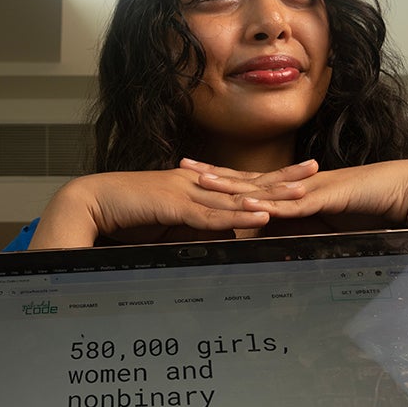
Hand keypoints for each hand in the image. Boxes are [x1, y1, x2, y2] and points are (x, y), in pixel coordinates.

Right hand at [30, 167, 300, 247]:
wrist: (91, 203)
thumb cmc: (123, 214)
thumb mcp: (166, 223)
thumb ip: (191, 228)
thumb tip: (217, 237)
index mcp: (192, 184)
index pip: (238, 182)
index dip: (268, 180)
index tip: (295, 177)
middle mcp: (194, 182)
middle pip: (247, 181)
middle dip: (282, 177)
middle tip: (316, 169)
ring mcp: (186, 191)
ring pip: (237, 194)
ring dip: (271, 193)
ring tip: (303, 191)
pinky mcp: (175, 205)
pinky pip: (213, 213)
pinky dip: (239, 214)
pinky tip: (263, 214)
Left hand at [183, 158, 407, 231]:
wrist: (405, 190)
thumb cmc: (372, 207)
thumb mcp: (329, 222)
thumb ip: (305, 230)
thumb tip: (283, 244)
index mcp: (296, 189)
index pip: (253, 183)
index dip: (224, 179)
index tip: (195, 174)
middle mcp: (297, 184)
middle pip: (248, 178)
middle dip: (214, 174)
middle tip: (181, 166)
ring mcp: (309, 188)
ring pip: (262, 186)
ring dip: (231, 184)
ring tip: (201, 181)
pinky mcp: (324, 197)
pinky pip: (290, 201)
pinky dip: (267, 202)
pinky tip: (245, 202)